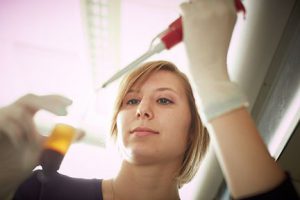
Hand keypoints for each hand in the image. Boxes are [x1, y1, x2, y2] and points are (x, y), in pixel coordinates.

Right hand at [0, 94, 71, 198]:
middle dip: (48, 104)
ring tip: (36, 142)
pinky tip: (21, 144)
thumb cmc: (22, 154)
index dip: (55, 98)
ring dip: (32, 127)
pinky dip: (17, 133)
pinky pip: (5, 123)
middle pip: (30, 99)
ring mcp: (2, 117)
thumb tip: (83, 133)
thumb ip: (61, 139)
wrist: (2, 171)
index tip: (71, 103)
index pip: (41, 100)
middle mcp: (14, 111)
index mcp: (27, 112)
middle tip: (64, 114)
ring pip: (19, 113)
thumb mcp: (45, 147)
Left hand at [180, 0, 247, 123]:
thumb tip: (209, 7)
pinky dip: (182, 16)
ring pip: (194, 0)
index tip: (208, 6)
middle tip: (198, 16)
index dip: (213, 2)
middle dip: (201, 3)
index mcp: (231, 11)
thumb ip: (220, 15)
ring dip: (191, 9)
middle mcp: (220, 6)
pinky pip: (183, 6)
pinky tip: (187, 28)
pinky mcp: (192, 15)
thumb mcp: (224, 30)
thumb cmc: (214, 55)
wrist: (209, 70)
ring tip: (194, 24)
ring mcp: (206, 10)